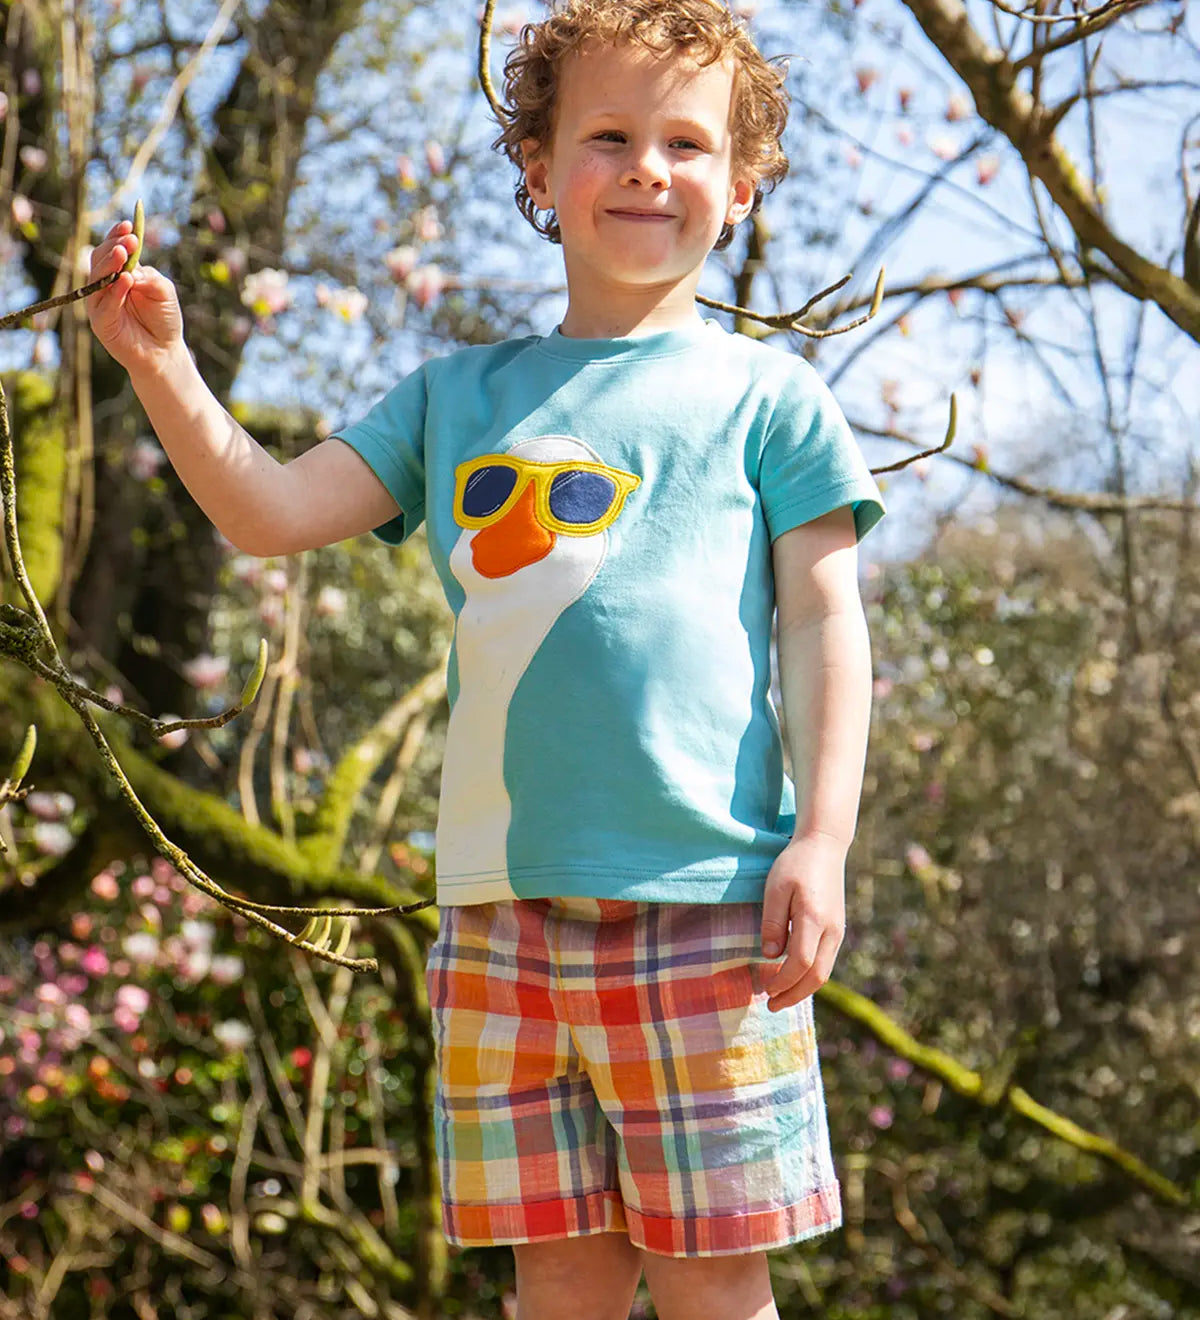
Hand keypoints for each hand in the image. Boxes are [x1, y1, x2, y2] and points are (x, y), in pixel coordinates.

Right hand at [85, 219, 184, 376]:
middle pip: (100, 260)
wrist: (165, 351)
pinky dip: (115, 292)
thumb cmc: (164, 318)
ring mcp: (101, 303)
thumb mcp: (164, 291)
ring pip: (97, 279)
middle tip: (128, 240)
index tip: (129, 225)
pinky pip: (105, 304)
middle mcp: (105, 286)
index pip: (111, 249)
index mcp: (120, 273)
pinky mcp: (101, 322)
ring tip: (123, 254)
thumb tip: (132, 271)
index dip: (117, 236)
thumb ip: (150, 277)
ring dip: (110, 265)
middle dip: (113, 247)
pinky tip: (126, 280)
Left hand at [760, 833, 846, 1011]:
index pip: (801, 963)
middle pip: (817, 976)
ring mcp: (838, 931)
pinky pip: (826, 961)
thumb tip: (770, 956)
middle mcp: (831, 930)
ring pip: (825, 972)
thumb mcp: (775, 888)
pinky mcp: (838, 929)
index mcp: (814, 919)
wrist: (825, 847)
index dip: (782, 981)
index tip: (764, 989)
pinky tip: (794, 978)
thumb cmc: (795, 864)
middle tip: (771, 1005)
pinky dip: (810, 976)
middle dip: (794, 995)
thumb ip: (772, 923)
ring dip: (802, 989)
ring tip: (780, 997)